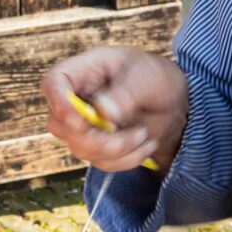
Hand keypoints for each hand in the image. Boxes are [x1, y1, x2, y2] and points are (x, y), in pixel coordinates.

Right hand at [40, 47, 189, 173]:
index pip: (54, 82)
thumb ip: (126, 93)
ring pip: (79, 148)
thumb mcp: (149, 78)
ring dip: (116, 151)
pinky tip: (146, 145)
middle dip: (95, 138)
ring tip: (145, 136)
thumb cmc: (158, 80)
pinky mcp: (96, 145)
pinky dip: (125, 160)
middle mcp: (78, 97)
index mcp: (86, 69)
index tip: (79, 121)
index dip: (58, 102)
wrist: (177, 104)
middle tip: (134, 134)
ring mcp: (84, 123)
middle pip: (59, 124)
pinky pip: (98, 162)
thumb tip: (103, 112)